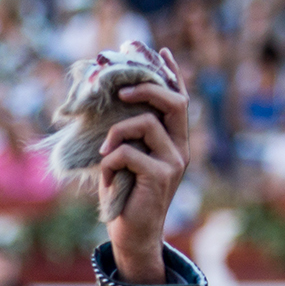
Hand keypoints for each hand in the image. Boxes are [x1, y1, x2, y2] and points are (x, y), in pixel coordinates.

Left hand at [101, 47, 188, 285]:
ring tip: (104, 151)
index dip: (171, 74)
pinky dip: (112, 160)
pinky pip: (130, 153)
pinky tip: (108, 174)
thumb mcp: (125, 158)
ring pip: (147, 125)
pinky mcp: (161, 177)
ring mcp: (174, 162)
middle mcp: (180, 148)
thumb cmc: (124, 195)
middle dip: (148, 88)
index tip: (160, 51)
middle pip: (174, 102)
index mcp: (174, 141)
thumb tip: (115, 101)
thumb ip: (129, 134)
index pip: (178, 100)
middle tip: (124, 90)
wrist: (132, 234)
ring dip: (117, 133)